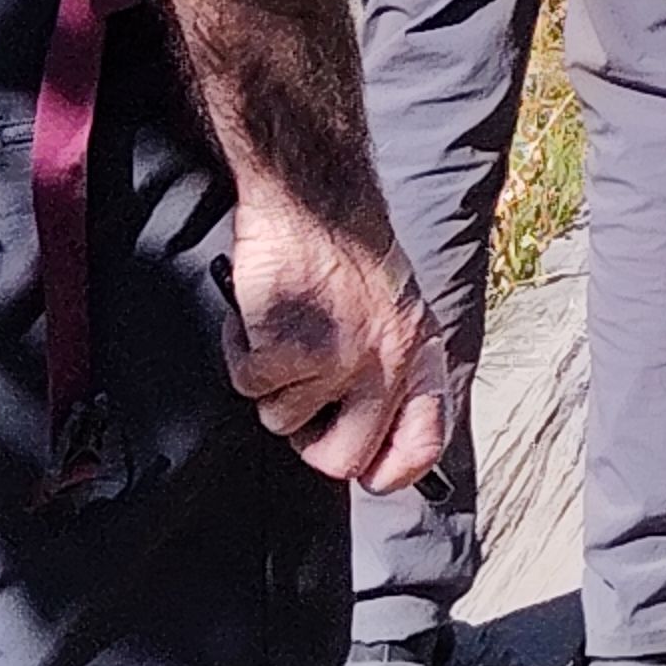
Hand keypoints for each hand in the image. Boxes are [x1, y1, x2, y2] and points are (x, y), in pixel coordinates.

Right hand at [225, 181, 452, 496]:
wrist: (313, 193)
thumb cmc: (344, 248)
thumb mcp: (392, 310)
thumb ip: (389, 369)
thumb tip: (370, 444)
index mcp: (417, 354)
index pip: (424, 442)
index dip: (393, 470)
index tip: (370, 471)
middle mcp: (387, 364)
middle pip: (345, 461)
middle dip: (311, 443)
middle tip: (296, 400)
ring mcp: (339, 361)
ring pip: (283, 421)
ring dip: (270, 381)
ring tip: (279, 327)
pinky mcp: (290, 350)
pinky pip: (249, 385)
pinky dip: (241, 352)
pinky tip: (255, 314)